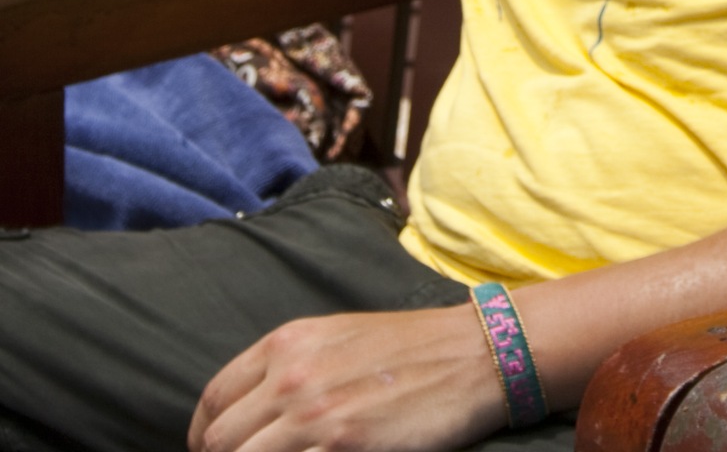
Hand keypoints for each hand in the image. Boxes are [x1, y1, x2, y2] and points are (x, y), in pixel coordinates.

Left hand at [188, 306, 506, 451]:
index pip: (213, 402)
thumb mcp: (337, 338)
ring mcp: (314, 415)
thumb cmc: (407, 349)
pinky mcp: (342, 447)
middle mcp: (291, 376)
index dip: (203, 438)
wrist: (471, 353)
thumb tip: (251, 414)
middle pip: (220, 442)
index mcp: (286, 343)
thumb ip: (289, 367)